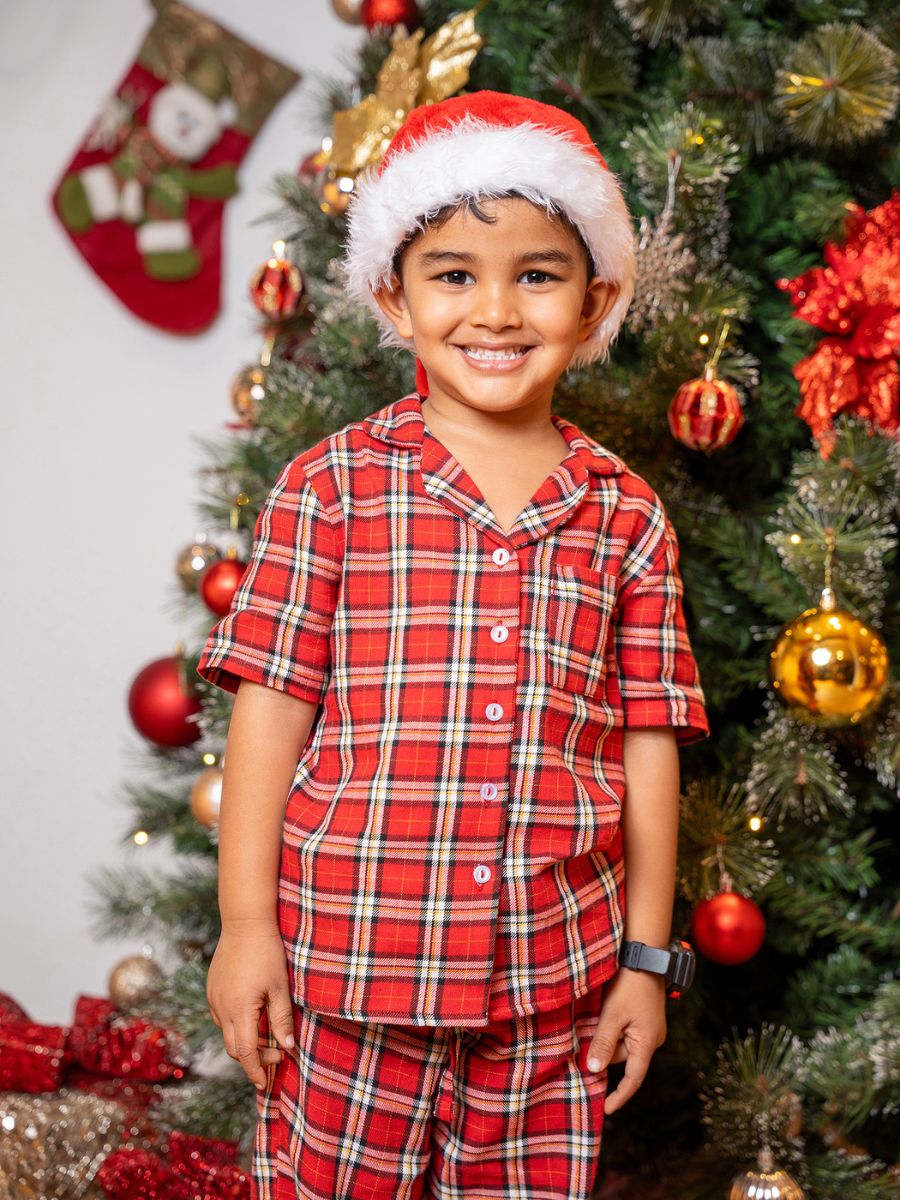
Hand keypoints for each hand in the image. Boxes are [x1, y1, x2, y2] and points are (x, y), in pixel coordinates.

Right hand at [206, 919, 294, 1089]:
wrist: (245, 922)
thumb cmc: (267, 952)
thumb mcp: (280, 988)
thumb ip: (282, 1020)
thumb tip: (288, 1048)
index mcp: (239, 1010)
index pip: (245, 1053)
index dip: (256, 1070)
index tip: (266, 1083)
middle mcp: (221, 1008)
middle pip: (234, 1048)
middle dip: (254, 1059)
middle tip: (278, 1055)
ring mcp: (214, 999)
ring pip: (227, 1034)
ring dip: (245, 1042)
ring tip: (268, 1035)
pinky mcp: (212, 990)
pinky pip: (222, 1018)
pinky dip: (237, 1026)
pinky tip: (254, 1017)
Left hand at [585, 968, 666, 1114]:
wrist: (645, 957)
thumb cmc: (630, 986)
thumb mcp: (612, 1015)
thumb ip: (603, 1043)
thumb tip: (594, 1071)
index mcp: (648, 1044)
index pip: (633, 1079)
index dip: (620, 1096)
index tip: (606, 1110)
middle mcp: (653, 1040)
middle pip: (623, 1058)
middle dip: (605, 1050)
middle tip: (590, 1029)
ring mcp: (650, 1029)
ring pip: (623, 1044)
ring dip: (609, 1036)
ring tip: (600, 1014)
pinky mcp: (646, 1019)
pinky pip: (627, 1032)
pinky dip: (614, 1028)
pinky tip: (606, 1014)